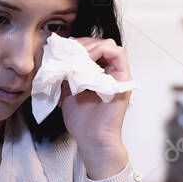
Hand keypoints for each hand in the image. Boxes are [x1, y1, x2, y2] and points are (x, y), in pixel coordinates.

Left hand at [59, 37, 131, 179]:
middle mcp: (111, 72)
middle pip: (100, 43)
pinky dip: (101, 51)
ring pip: (109, 44)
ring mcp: (119, 75)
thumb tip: (58, 55)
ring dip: (91, 46)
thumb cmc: (81, 121)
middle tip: (68, 52)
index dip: (78, 45)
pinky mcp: (124, 78)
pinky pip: (118, 53)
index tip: (63, 51)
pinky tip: (87, 59)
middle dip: (82, 44)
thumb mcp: (68, 90)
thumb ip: (66, 73)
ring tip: (77, 56)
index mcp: (99, 74)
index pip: (91, 48)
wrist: (92, 138)